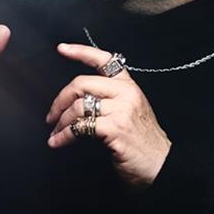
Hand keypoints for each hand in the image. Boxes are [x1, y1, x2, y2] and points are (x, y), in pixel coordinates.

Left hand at [45, 44, 170, 186]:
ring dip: (61, 122)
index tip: (62, 49)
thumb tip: (75, 100)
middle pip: (81, 84)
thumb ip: (110, 98)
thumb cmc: (142, 141)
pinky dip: (64, 136)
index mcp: (128, 85)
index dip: (80, 52)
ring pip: (78, 107)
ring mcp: (121, 110)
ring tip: (55, 133)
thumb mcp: (131, 110)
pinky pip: (80, 127)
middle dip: (60, 100)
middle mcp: (126, 93)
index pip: (104, 59)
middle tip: (51, 115)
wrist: (161, 165)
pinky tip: (58, 142)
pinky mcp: (115, 128)